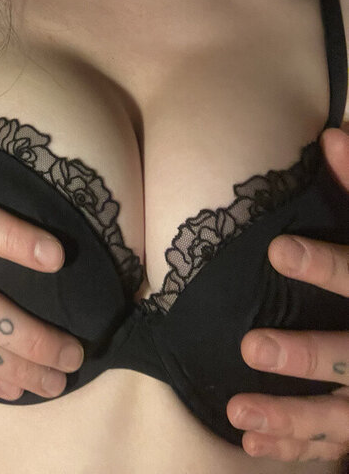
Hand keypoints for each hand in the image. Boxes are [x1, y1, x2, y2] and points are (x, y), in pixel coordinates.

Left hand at [227, 127, 348, 460]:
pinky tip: (254, 445)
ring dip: (293, 420)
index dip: (327, 267)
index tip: (278, 249)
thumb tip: (330, 136)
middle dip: (309, 355)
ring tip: (239, 412)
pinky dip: (301, 446)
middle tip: (252, 346)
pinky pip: (343, 444)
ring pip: (347, 418)